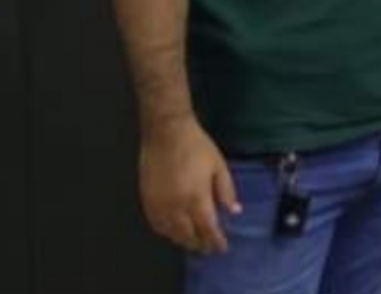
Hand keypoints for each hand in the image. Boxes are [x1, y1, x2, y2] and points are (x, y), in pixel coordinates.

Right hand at [138, 117, 240, 254]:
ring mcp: (159, 205)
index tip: (221, 247)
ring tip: (193, 240)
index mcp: (197, 198)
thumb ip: (226, 191)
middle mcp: (176, 207)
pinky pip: (156, 225)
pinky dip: (167, 232)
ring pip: (171, 234)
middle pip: (188, 236)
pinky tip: (174, 230)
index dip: (216, 242)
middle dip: (200, 244)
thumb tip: (234, 211)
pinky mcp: (146, 200)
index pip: (208, 229)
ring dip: (184, 240)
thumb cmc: (196, 146)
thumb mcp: (219, 166)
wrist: (166, 132)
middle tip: (208, 246)